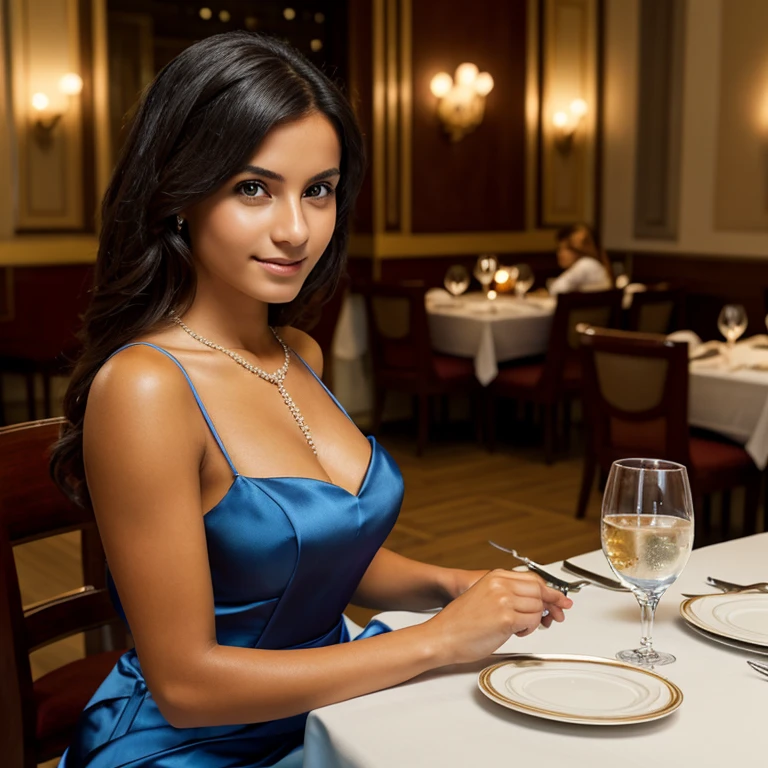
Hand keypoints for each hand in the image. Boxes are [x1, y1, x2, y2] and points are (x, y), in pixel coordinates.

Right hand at [422, 569, 572, 665]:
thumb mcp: (484, 596)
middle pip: (540, 591)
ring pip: (538, 608)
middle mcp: (500, 584)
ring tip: (518, 627)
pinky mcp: (505, 618)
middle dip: (549, 606)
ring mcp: (503, 600)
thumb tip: (536, 601)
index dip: (550, 591)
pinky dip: (529, 630)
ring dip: (534, 621)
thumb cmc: (460, 622)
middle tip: (552, 617)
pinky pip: (532, 622)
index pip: (533, 579)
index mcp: (495, 576)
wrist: (442, 636)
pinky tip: (516, 632)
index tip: (561, 600)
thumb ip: (508, 593)